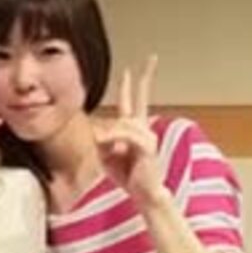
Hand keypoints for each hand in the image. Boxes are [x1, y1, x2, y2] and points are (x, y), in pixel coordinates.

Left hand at [93, 55, 166, 207]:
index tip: (130, 69)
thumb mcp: (107, 155)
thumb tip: (100, 132)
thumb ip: (103, 140)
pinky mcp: (148, 147)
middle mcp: (143, 128)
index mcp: (133, 129)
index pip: (132, 102)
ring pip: (123, 123)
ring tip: (100, 146)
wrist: (144, 194)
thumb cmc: (128, 175)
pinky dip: (114, 138)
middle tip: (151, 59)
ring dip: (109, 134)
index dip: (130, 85)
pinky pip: (127, 136)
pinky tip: (103, 142)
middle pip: (141, 99)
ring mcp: (148, 136)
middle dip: (145, 79)